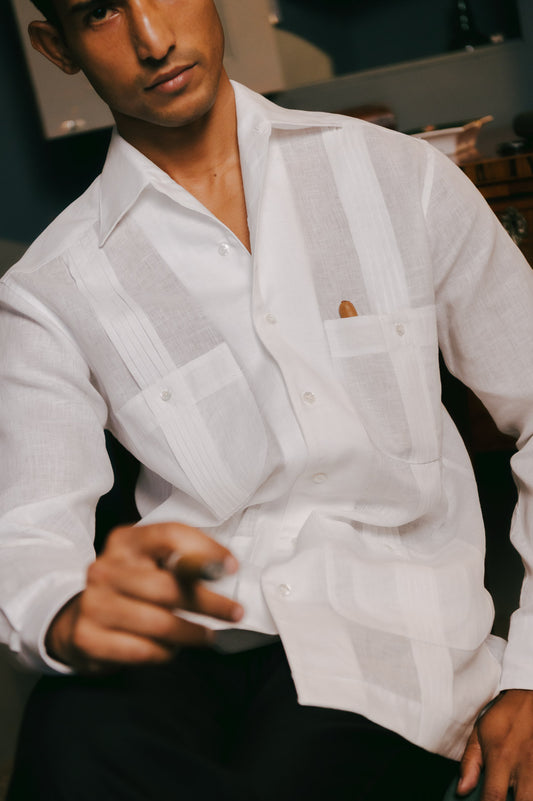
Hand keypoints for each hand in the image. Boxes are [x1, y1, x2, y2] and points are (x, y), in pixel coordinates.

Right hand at [45, 522, 243, 671]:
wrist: (81, 618)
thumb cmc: (131, 587)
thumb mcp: (152, 564)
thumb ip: (184, 561)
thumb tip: (224, 567)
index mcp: (126, 541)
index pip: (171, 535)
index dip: (205, 550)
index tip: (232, 567)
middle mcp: (105, 567)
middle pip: (168, 586)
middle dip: (209, 603)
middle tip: (235, 613)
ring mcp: (93, 602)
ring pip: (159, 623)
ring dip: (191, 633)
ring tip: (207, 636)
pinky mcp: (87, 636)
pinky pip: (142, 650)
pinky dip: (164, 652)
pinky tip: (171, 649)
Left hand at [457, 689, 532, 799]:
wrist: (528, 697)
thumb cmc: (504, 717)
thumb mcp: (480, 734)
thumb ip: (470, 763)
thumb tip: (462, 789)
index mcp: (501, 758)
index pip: (493, 797)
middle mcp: (523, 766)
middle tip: (502, 800)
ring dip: (525, 797)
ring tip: (515, 793)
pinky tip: (525, 788)